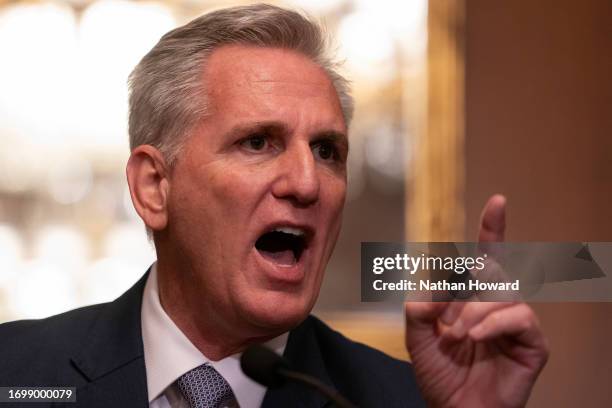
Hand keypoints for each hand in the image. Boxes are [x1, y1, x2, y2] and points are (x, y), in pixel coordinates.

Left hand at [404, 195, 548, 407]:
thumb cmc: (440, 375)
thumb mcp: (418, 339)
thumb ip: (418, 311)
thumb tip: (431, 294)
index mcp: (472, 299)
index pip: (485, 259)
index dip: (492, 230)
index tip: (497, 201)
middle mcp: (496, 304)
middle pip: (496, 267)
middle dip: (482, 258)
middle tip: (462, 281)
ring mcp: (515, 323)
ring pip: (502, 293)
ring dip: (474, 311)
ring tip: (457, 335)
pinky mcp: (532, 343)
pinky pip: (519, 317)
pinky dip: (493, 323)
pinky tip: (475, 336)